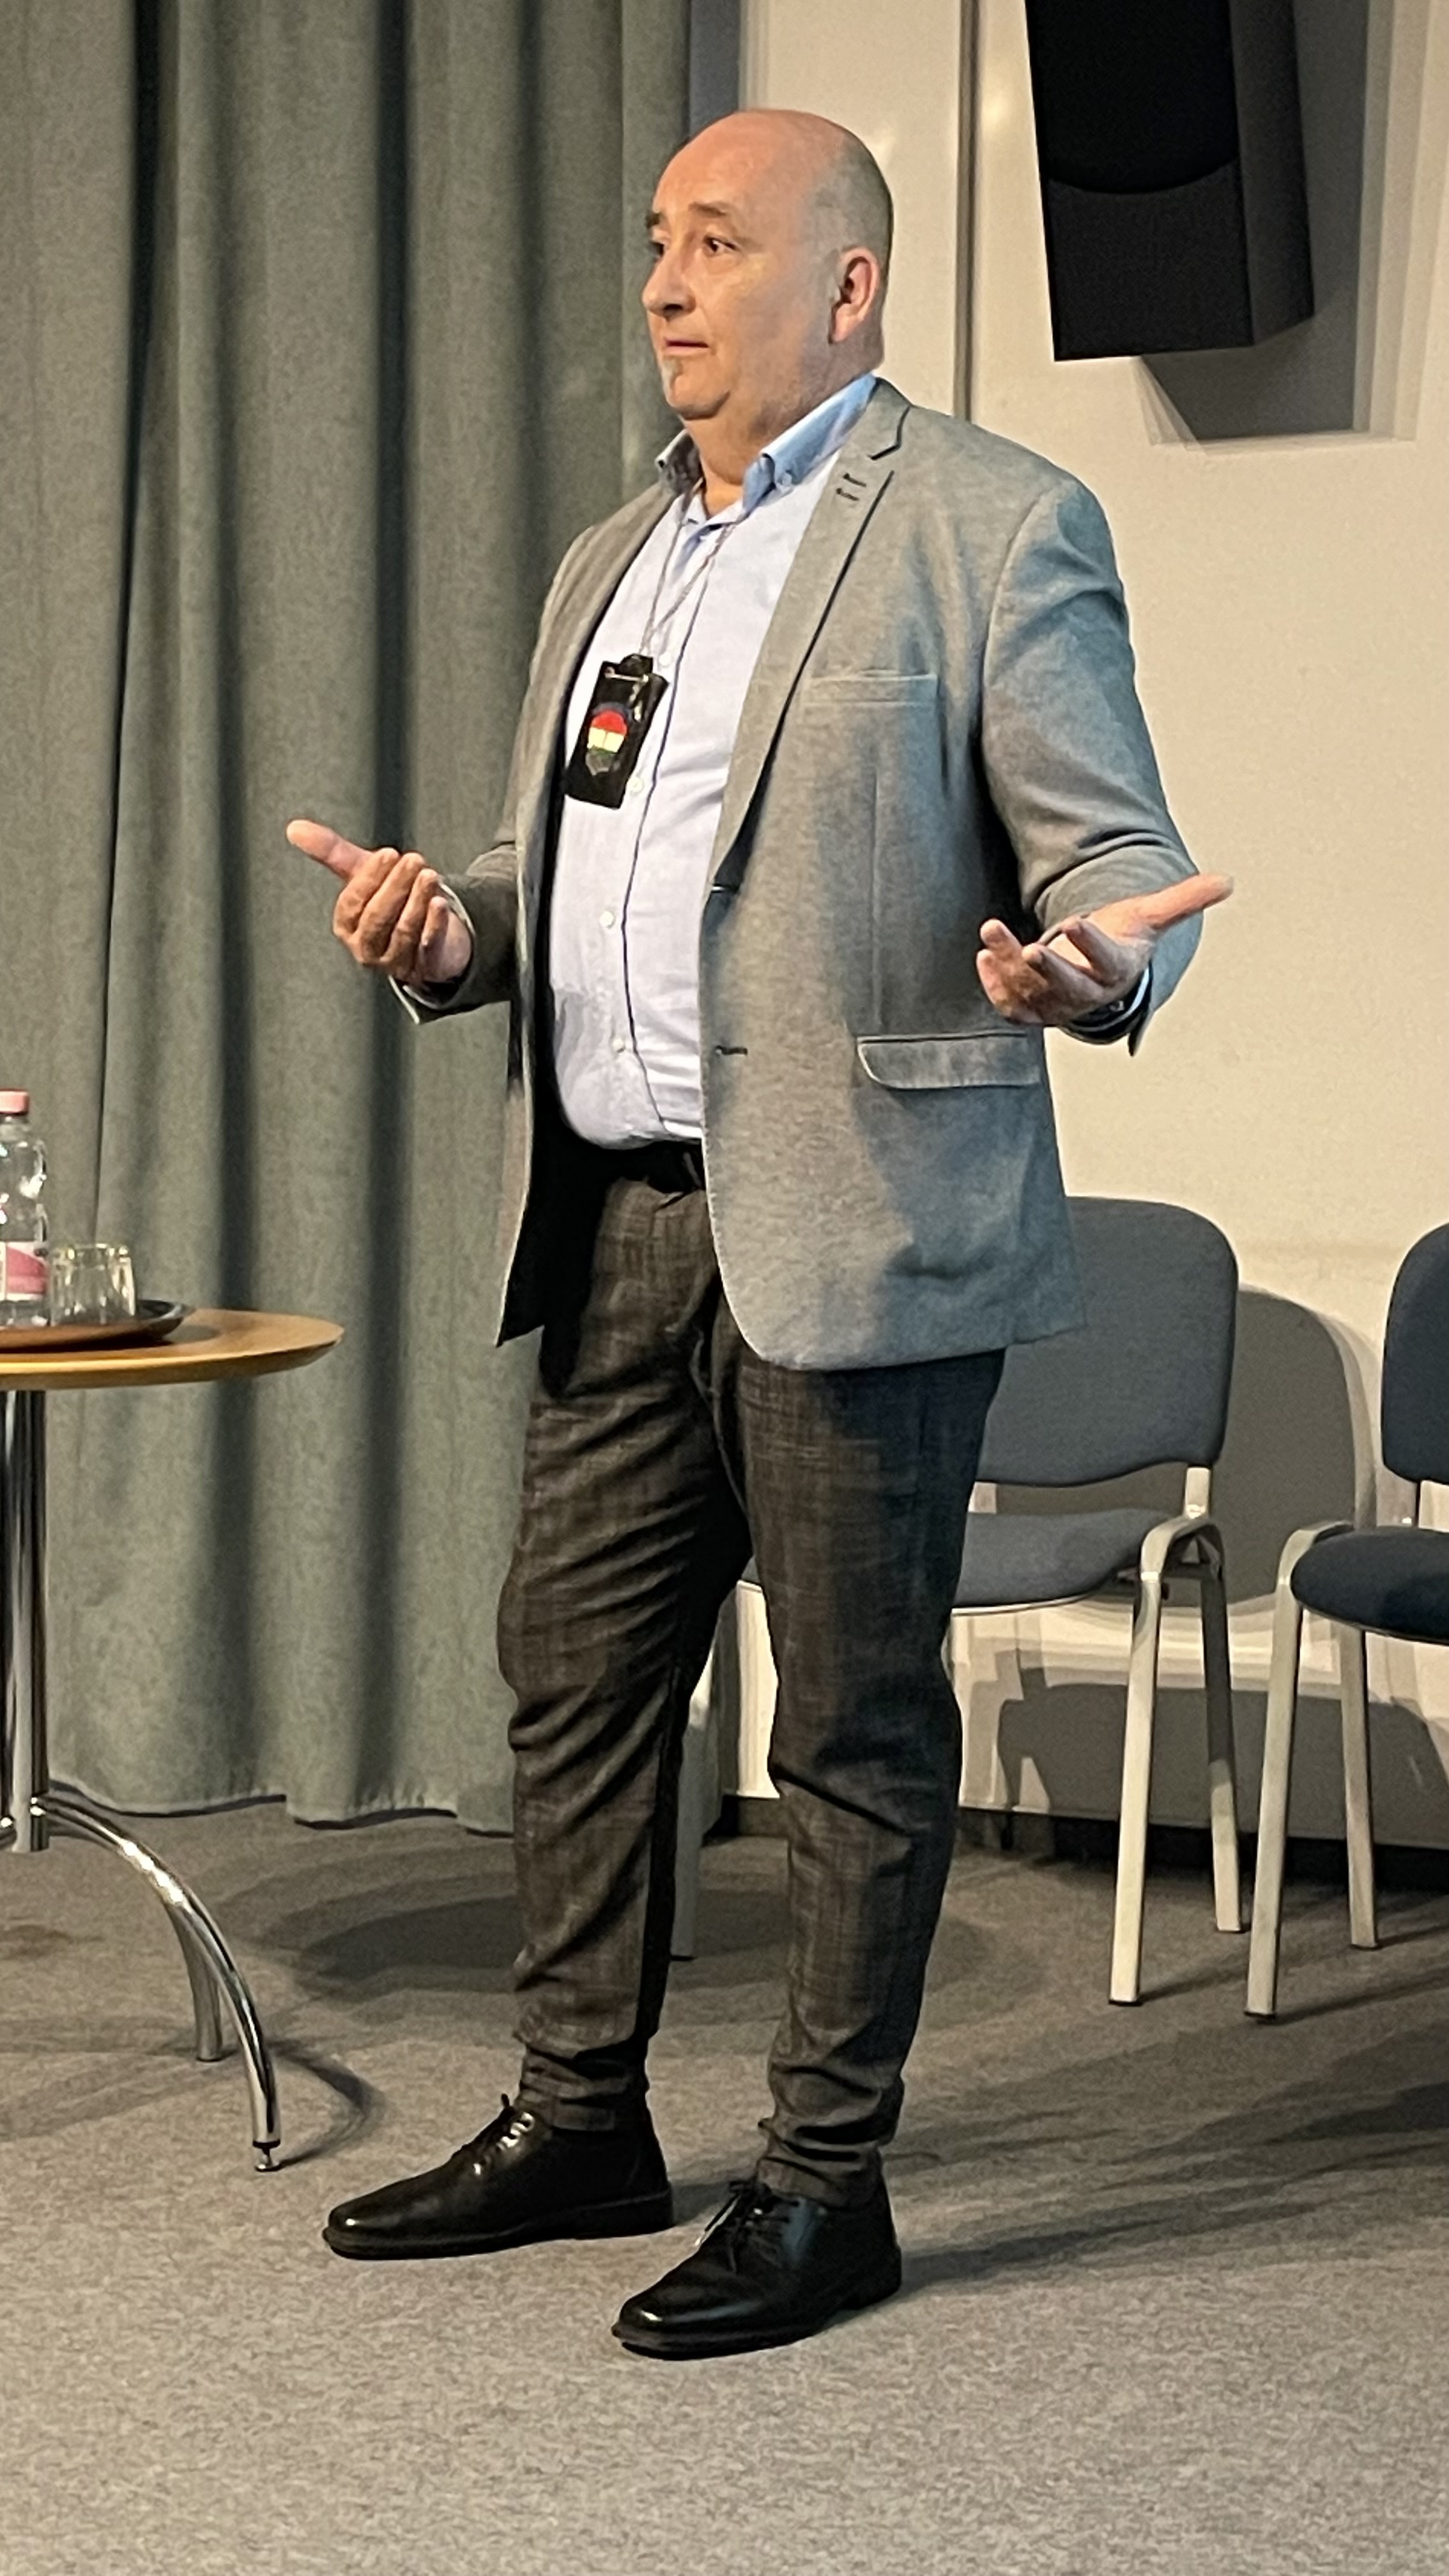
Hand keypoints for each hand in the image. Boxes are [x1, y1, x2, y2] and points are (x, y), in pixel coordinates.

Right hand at [286, 817, 473, 985]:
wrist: (431, 933)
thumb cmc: (391, 901)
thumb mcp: (362, 874)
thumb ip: (332, 853)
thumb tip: (294, 828)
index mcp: (346, 926)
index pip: (352, 904)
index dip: (370, 879)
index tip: (389, 853)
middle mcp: (367, 948)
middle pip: (377, 919)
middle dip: (396, 887)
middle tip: (414, 859)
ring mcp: (395, 962)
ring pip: (403, 932)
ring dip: (416, 902)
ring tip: (430, 875)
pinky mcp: (425, 967)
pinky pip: (427, 947)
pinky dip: (434, 925)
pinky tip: (440, 903)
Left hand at [976, 874, 1231, 1026]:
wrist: (1096, 976)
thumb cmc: (1122, 940)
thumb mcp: (1150, 919)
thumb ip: (1182, 901)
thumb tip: (1228, 882)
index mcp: (1114, 971)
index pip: (1105, 961)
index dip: (1090, 944)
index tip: (1075, 920)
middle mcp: (1084, 994)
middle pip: (1066, 988)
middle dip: (1047, 970)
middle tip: (1028, 950)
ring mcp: (1054, 1004)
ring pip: (1029, 991)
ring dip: (1006, 964)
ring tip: (990, 929)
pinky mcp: (1029, 1009)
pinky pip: (1010, 1006)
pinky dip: (994, 986)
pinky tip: (984, 955)